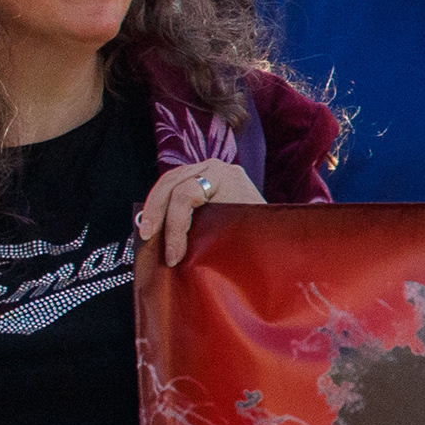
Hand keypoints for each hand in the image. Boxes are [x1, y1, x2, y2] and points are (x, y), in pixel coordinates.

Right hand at [136, 159, 264, 264]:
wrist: (279, 227)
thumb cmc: (261, 233)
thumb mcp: (240, 234)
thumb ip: (213, 239)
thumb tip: (178, 257)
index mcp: (226, 176)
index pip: (187, 195)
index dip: (175, 227)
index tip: (173, 256)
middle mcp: (215, 167)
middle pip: (172, 183)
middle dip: (156, 212)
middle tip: (147, 238)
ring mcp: (206, 169)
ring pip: (168, 181)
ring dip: (153, 206)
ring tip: (146, 231)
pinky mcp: (199, 176)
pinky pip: (172, 185)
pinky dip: (160, 203)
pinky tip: (153, 222)